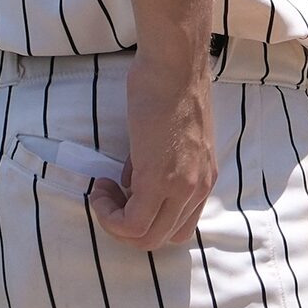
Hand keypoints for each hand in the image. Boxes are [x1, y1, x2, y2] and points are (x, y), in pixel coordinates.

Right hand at [91, 46, 214, 250]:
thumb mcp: (171, 141)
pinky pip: (131, 223)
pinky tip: (103, 187)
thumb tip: (133, 183)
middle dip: (127, 229)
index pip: (179, 227)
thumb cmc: (170, 92)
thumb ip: (157, 167)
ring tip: (105, 192)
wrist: (173, 68)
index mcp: (204, 178)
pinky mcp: (159, 180)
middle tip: (111, 198)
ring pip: (146, 239)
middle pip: (161, 239)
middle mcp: (198, 188)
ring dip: (116, 224)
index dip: (147, 221)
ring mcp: (181, 186)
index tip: (126, 194)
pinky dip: (109, 214)